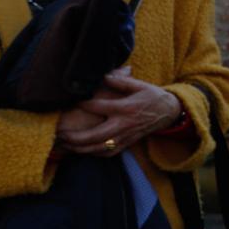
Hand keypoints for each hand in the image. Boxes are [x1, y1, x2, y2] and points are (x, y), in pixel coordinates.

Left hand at [56, 69, 183, 156]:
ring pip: (99, 147)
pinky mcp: (127, 144)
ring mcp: (125, 137)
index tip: (69, 102)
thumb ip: (121, 81)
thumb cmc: (153, 96)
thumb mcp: (140, 85)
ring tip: (64, 144)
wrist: (169, 113)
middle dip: (75, 136)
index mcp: (126, 108)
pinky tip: (81, 150)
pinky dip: (92, 153)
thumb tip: (103, 76)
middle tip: (59, 133)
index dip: (82, 104)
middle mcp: (124, 125)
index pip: (99, 107)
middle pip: (95, 135)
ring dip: (79, 148)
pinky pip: (107, 153)